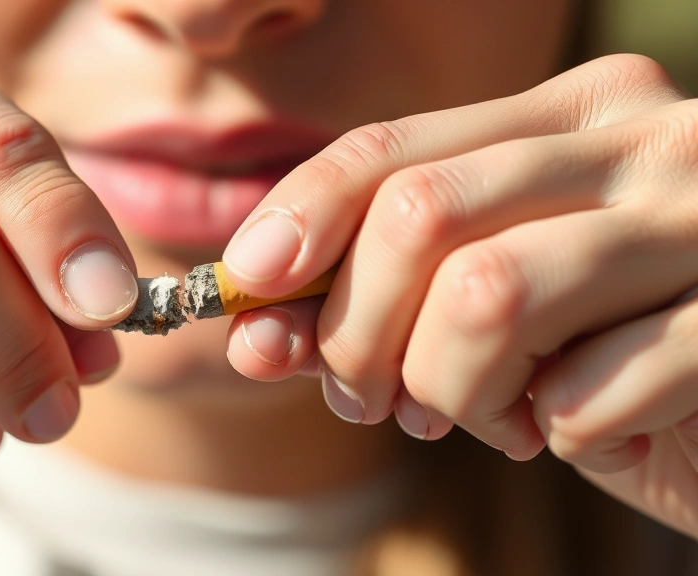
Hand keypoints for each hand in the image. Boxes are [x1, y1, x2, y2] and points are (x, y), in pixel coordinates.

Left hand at [223, 54, 697, 536]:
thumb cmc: (604, 353)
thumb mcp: (482, 312)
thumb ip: (370, 310)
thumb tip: (253, 335)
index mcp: (569, 116)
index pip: (389, 149)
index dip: (297, 217)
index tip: (247, 287)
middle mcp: (638, 142)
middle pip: (419, 213)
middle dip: (356, 330)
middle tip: (366, 397)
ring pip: (486, 293)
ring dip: (450, 388)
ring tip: (489, 418)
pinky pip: (586, 392)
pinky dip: (555, 435)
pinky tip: (583, 432)